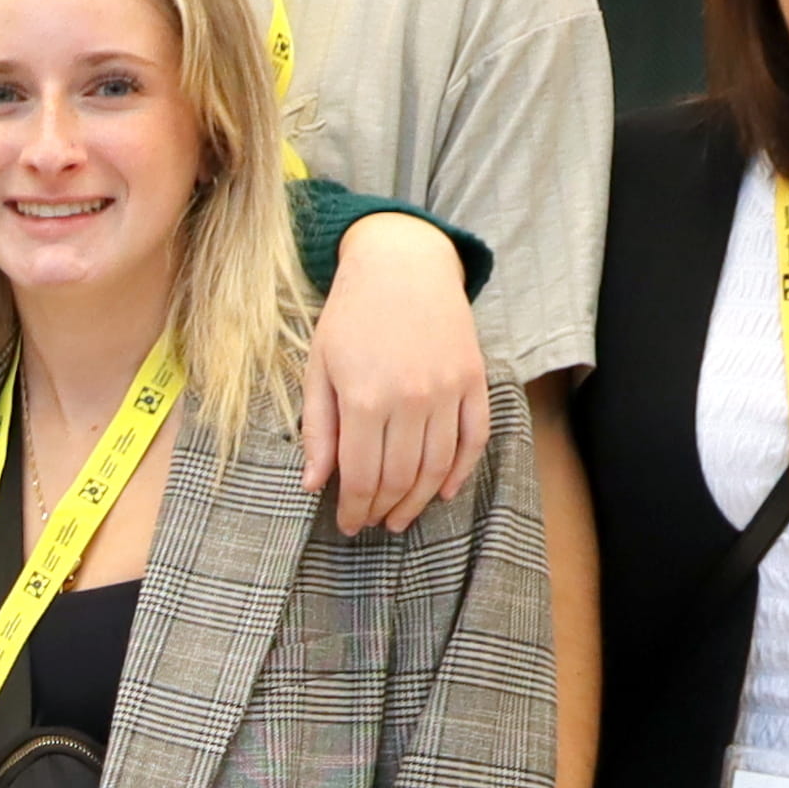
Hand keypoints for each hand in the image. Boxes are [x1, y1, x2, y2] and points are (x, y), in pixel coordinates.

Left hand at [302, 214, 490, 534]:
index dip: (354, 508)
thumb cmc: (351, 315)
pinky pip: (474, 440)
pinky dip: (462, 472)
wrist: (403, 263)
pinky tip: (445, 492)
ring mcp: (448, 391)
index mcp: (365, 398)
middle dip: (383, 509)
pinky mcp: (474, 380)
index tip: (347, 524)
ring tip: (402, 518)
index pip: (362, 476)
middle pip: (400, 478)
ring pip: (438, 468)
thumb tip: (314, 485)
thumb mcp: (318, 367)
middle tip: (372, 523)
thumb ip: (317, 429)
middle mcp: (410, 399)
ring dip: (419, 501)